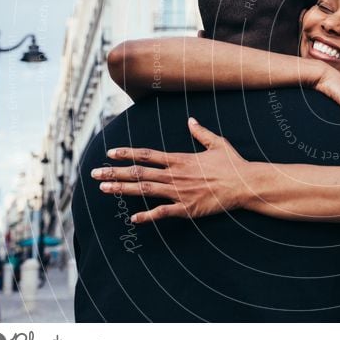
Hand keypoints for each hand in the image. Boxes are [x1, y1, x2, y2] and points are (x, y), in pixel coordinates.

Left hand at [91, 117, 250, 223]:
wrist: (245, 184)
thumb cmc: (233, 164)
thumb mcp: (218, 143)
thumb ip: (201, 133)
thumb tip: (190, 121)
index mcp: (180, 159)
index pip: (147, 155)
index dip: (126, 153)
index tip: (110, 153)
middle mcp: (176, 174)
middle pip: (139, 173)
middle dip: (114, 173)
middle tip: (94, 175)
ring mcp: (180, 192)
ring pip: (145, 190)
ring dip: (123, 190)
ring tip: (104, 189)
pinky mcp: (188, 208)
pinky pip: (163, 212)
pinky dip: (148, 216)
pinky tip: (133, 219)